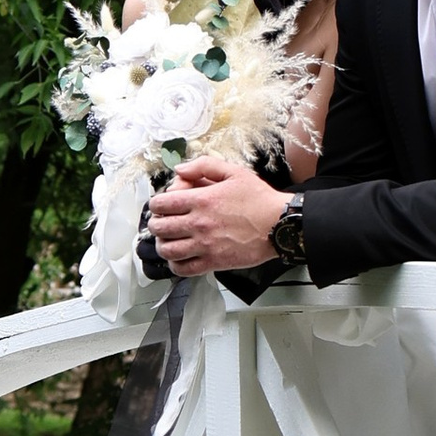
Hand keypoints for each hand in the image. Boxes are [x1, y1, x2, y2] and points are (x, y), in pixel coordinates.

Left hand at [149, 155, 288, 276]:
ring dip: (162, 245)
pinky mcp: (214, 262)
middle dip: (156, 224)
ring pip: (168, 250)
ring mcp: (205, 245)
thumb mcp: (234, 172)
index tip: (160, 206)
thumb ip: (204, 165)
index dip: (155, 204)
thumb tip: (179, 170)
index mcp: (201, 200)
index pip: (161, 204)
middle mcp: (199, 224)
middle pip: (160, 227)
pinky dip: (175, 265)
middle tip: (161, 223)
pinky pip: (184, 269)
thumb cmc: (259, 199)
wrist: (279, 224)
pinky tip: (179, 258)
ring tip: (167, 241)